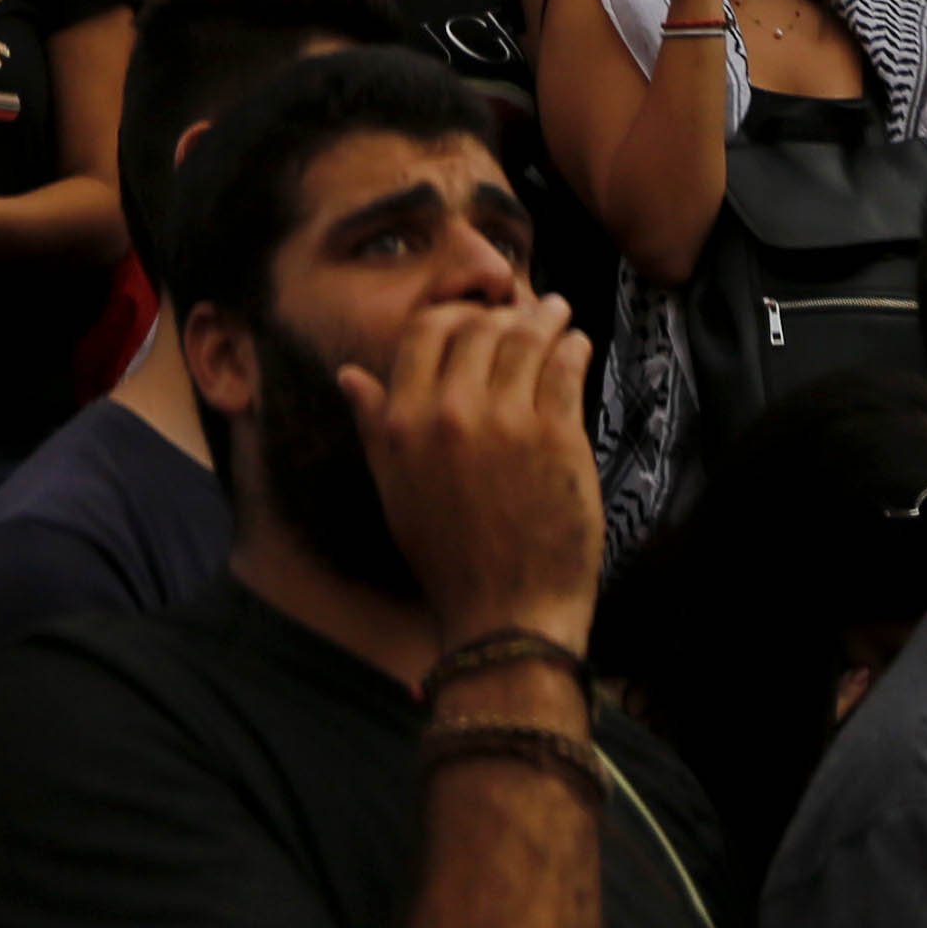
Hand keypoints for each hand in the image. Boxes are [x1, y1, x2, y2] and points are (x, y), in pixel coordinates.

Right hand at [342, 292, 602, 654]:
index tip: (476, 316)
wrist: (505, 616)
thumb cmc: (448, 559)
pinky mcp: (557, 436)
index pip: (426, 330)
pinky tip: (577, 346)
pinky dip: (574, 347)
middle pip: (480, 328)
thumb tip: (349, 374)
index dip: (454, 314)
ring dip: (548, 318)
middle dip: (506, 314)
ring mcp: (507, 421)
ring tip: (559, 313)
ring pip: (527, 339)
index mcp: (405, 422)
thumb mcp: (395, 490)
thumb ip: (374, 425)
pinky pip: (565, 368)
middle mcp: (451, 412)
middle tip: (527, 311)